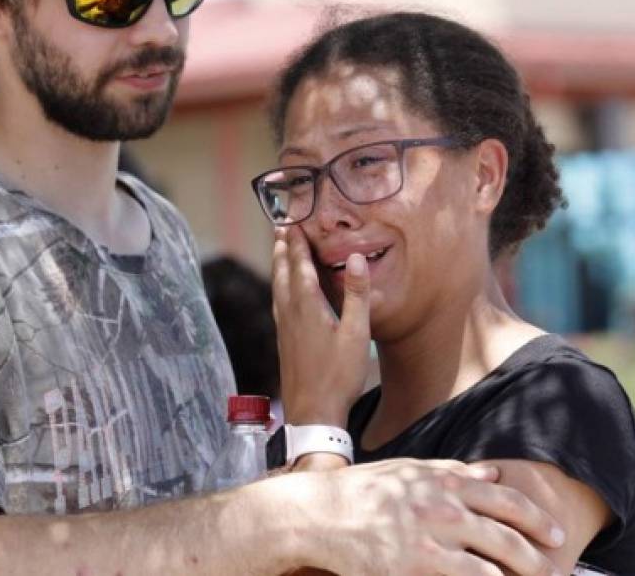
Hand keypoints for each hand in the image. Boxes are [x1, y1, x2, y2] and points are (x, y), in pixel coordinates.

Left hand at [272, 226, 371, 425]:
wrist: (313, 413)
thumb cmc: (338, 375)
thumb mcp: (357, 333)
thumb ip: (356, 294)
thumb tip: (355, 257)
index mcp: (307, 306)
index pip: (299, 265)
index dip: (296, 242)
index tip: (293, 221)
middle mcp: (290, 313)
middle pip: (282, 272)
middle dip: (282, 248)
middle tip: (280, 227)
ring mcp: (284, 328)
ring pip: (277, 287)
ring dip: (278, 265)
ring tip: (278, 251)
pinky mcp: (284, 341)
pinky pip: (278, 302)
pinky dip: (279, 286)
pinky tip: (282, 293)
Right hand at [294, 459, 564, 575]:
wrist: (321, 513)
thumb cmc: (365, 490)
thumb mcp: (409, 471)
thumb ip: (452, 471)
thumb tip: (492, 472)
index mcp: (445, 480)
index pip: (506, 498)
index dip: (537, 517)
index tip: (556, 533)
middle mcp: (444, 507)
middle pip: (508, 534)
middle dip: (539, 555)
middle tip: (558, 567)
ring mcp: (431, 538)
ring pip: (494, 564)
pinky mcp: (417, 567)